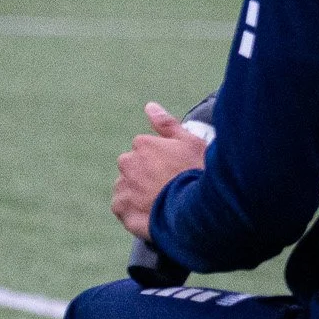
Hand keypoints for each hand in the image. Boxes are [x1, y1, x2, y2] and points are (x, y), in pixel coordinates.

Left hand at [111, 100, 208, 237]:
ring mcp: (123, 185)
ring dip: (138, 192)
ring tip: (161, 203)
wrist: (196, 210)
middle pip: (133, 167)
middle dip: (146, 175)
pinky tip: (152, 213)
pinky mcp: (120, 207)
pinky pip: (122, 207)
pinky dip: (132, 210)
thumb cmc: (197, 173)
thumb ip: (166, 123)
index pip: (145, 150)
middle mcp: (128, 162)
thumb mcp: (190, 143)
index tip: (174, 171)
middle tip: (168, 187)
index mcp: (143, 144)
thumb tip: (149, 106)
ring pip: (127, 186)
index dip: (161, 161)